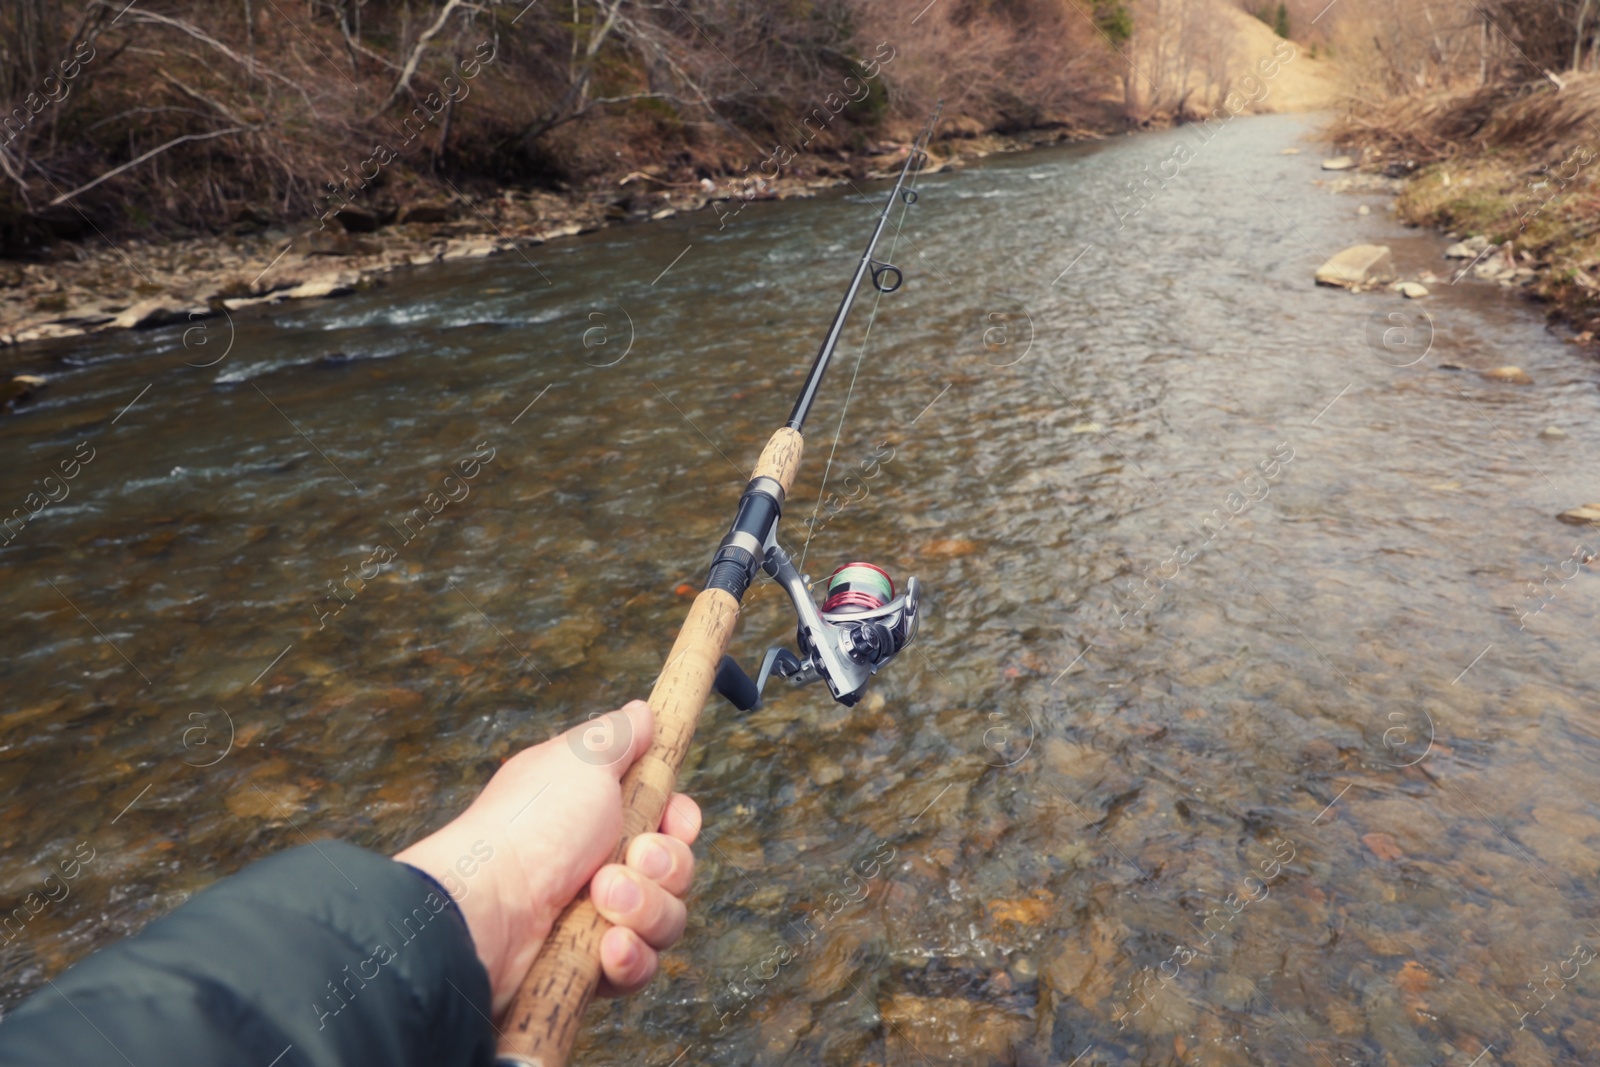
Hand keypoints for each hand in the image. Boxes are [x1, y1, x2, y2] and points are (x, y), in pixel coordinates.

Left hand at [394, 700, 699, 1014]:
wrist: (488, 910)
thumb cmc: (530, 827)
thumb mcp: (581, 760)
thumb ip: (619, 736)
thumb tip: (641, 712)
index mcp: (596, 814)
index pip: (668, 821)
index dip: (680, 822)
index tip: (675, 820)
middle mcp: (598, 863)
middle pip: (675, 870)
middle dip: (664, 865)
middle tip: (630, 858)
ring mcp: (595, 919)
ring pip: (666, 919)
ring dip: (643, 907)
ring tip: (601, 899)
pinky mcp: (590, 968)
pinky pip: (640, 968)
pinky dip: (629, 956)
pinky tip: (606, 946)